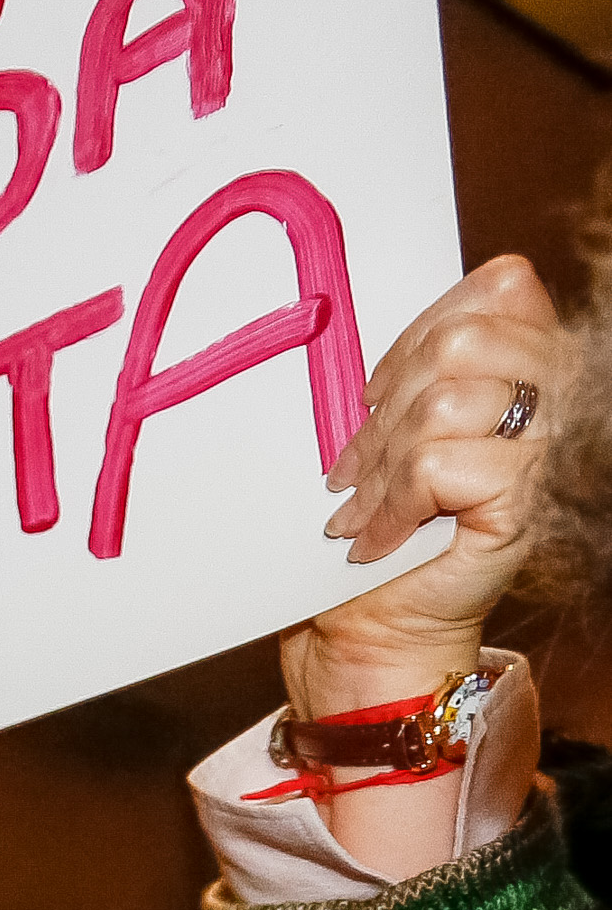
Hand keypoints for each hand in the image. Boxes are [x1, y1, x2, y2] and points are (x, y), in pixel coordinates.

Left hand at [300, 255, 562, 697]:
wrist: (368, 621)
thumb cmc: (373, 522)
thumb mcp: (386, 426)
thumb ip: (411, 370)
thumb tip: (369, 334)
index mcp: (526, 365)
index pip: (501, 287)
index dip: (422, 332)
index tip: (374, 395)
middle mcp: (551, 400)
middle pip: (466, 340)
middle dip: (390, 405)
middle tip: (358, 465)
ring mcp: (543, 452)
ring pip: (444, 403)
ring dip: (382, 463)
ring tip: (364, 507)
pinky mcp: (521, 503)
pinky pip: (437, 465)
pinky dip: (390, 504)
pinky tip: (379, 537)